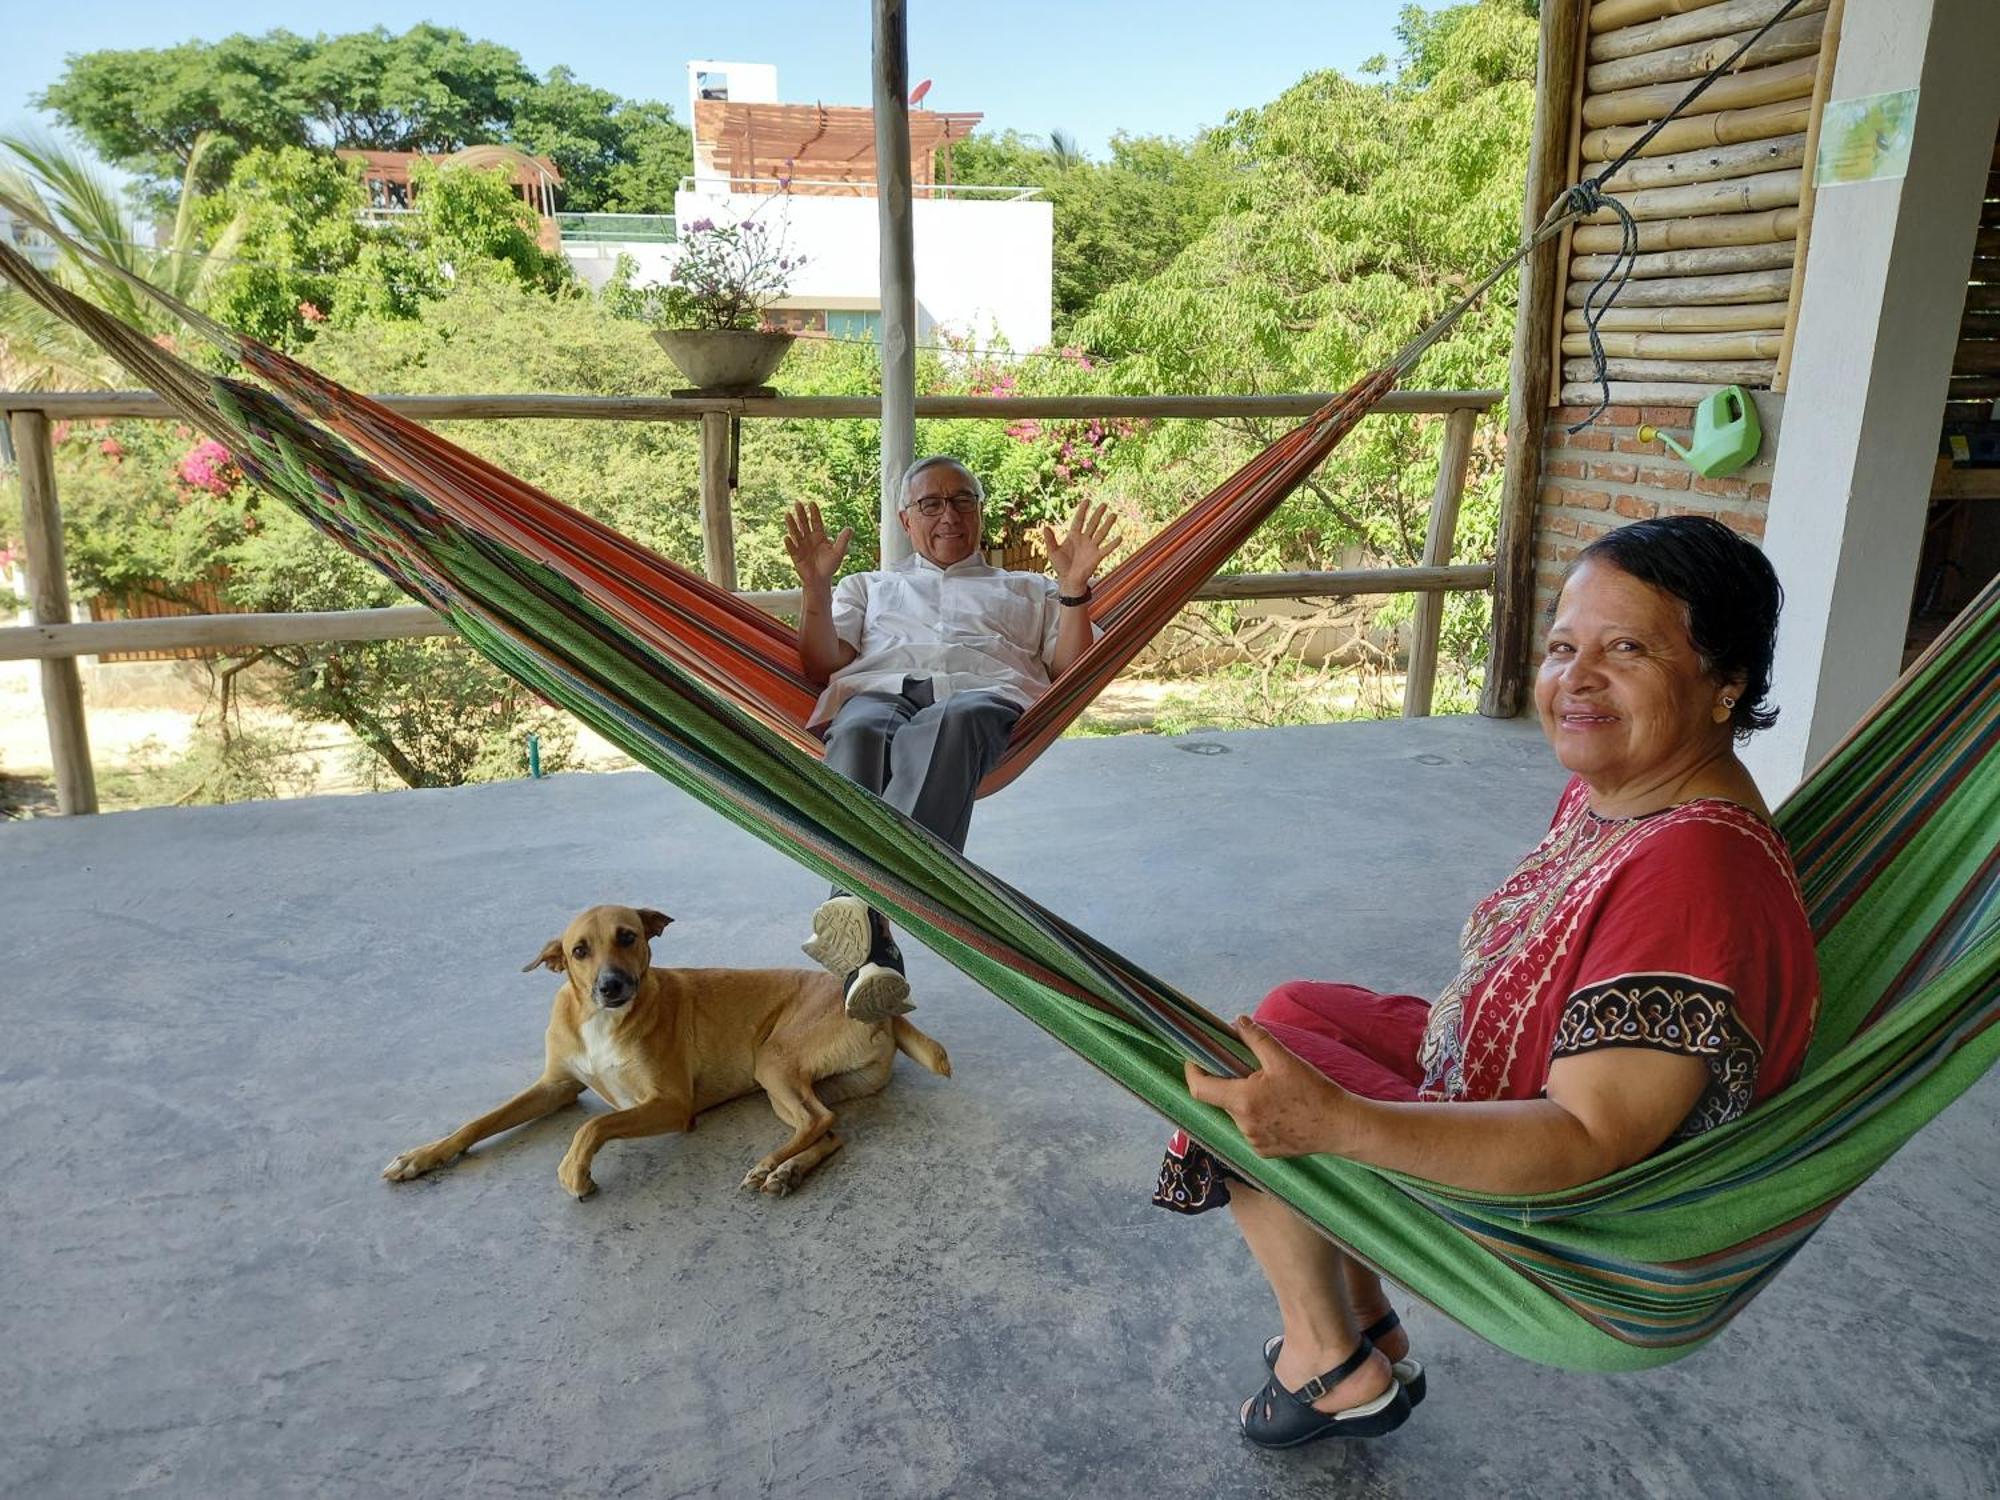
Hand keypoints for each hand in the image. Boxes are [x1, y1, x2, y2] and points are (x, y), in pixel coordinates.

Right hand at [784, 501, 851, 590]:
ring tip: (788, 514)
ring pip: (796, 533)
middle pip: (804, 524)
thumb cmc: (829, 566)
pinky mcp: (796, 556)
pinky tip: (787, 537)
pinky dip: (789, 543)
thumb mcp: (838, 552)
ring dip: (792, 524)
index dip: (814, 513)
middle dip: (801, 514)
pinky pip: (792, 548)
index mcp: (819, 536)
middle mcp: (808, 539)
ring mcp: (801, 546)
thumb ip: (843, 540)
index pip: (816, 522)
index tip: (811, 503)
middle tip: (798, 503)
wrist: (820, 580)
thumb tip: (850, 528)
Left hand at [1041, 500, 1121, 594]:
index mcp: (1073, 536)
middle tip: (1104, 504)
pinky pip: (1106, 549)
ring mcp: (1092, 547)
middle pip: (1092, 524)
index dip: (1082, 510)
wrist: (1068, 580)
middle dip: (1098, 514)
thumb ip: (1050, 540)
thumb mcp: (1053, 551)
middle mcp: (1084, 539)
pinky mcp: (1097, 556)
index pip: (1079, 520)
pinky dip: (1113, 544)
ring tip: (1114, 515)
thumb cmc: (1060, 566)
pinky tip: (1120, 537)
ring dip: (1107, 524)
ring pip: (1101, 533)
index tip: (1087, 501)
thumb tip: (1045, 527)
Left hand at [1183, 1016, 1353, 1157]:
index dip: (1193, 1071)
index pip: (1199, 1089)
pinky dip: (1258, 1117)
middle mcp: (1243, 1125)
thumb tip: (1238, 1021)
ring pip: (1238, 1115)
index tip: (1195, 1059)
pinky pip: (1252, 1130)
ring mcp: (1254, 1142)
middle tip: (1251, 1070)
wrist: (1342, 1126)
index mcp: (1243, 1101)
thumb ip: (1256, 1038)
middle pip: (1222, 1100)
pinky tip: (1281, 1110)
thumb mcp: (1284, 1059)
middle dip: (1230, 1083)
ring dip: (1246, 1101)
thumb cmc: (1314, 1092)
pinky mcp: (1266, 1152)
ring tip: (1273, 1091)